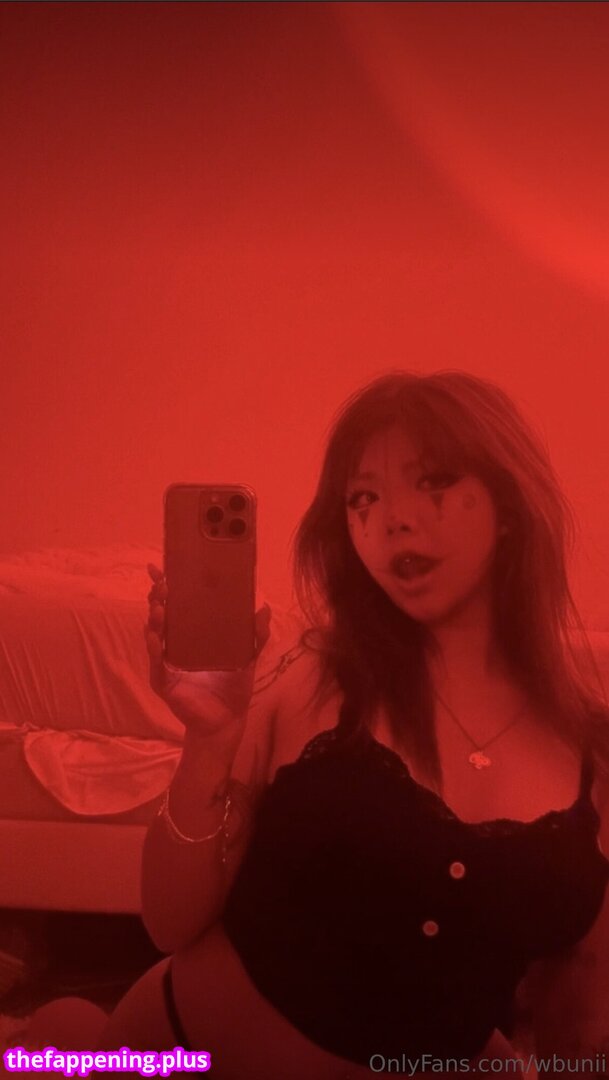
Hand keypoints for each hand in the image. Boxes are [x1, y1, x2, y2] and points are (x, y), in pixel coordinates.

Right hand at [145, 563, 270, 744]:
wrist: (228, 719)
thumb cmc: (233, 685)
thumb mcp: (248, 656)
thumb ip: (256, 634)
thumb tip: (264, 607)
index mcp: (192, 633)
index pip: (175, 604)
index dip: (165, 586)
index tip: (160, 567)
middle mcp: (175, 643)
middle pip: (160, 614)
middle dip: (158, 597)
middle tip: (162, 584)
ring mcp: (167, 661)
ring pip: (154, 634)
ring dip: (154, 619)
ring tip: (159, 607)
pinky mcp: (164, 680)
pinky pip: (156, 662)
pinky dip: (155, 649)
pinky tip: (156, 639)